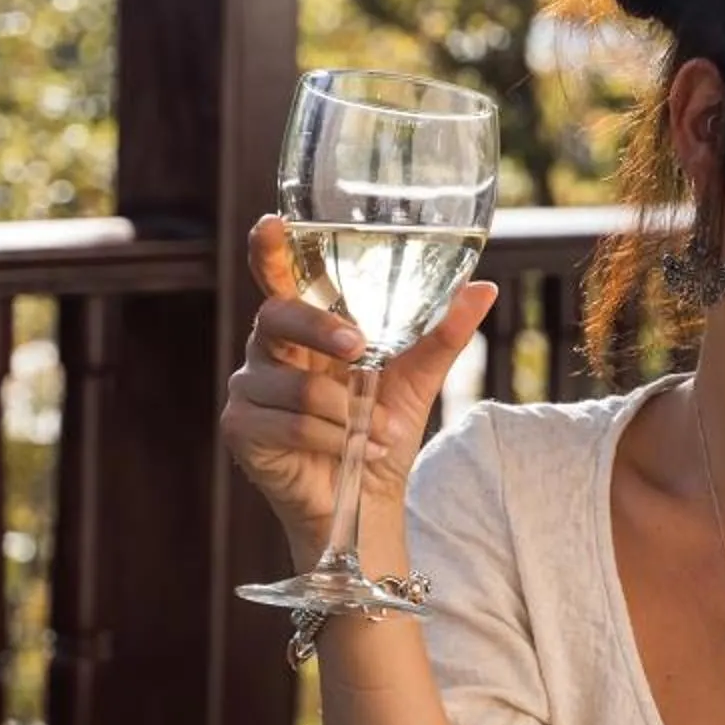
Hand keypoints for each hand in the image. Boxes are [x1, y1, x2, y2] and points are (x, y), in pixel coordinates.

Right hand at [220, 215, 497, 559]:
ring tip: (379, 431)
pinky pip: (290, 423)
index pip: (279, 277)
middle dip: (321, 330)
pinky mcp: (241, 428)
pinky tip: (356, 450)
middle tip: (359, 349)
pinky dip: (335, 438)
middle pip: (277, 315)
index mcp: (305, 326)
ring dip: (349, 412)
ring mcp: (250, 388)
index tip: (272, 224)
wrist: (368, 500)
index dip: (270, 250)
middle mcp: (268, 349)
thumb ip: (442, 333)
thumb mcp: (418, 378)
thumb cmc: (381, 431)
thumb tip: (483, 289)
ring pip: (295, 384)